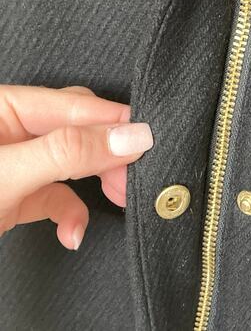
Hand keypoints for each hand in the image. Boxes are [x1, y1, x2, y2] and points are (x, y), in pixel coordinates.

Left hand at [0, 84, 152, 250]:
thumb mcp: (10, 174)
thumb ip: (68, 152)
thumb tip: (129, 136)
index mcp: (9, 107)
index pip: (77, 105)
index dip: (116, 122)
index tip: (150, 140)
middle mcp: (16, 130)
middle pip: (82, 131)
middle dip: (111, 156)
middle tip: (135, 176)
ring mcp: (19, 163)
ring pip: (76, 162)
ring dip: (98, 184)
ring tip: (120, 199)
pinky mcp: (18, 195)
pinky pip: (57, 196)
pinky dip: (71, 213)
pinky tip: (74, 232)